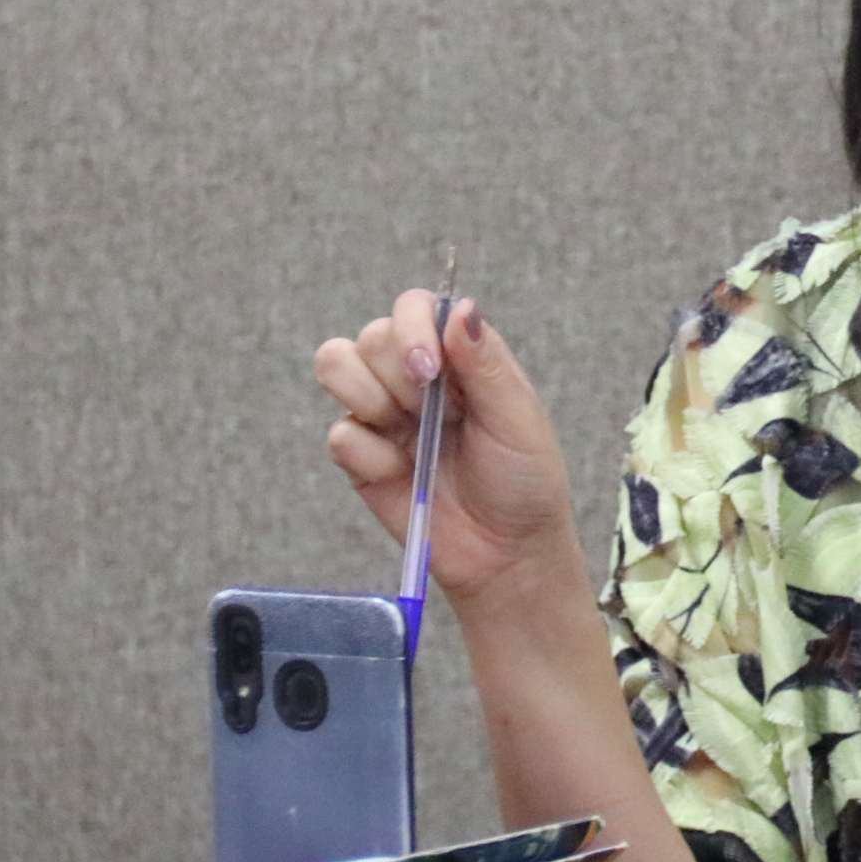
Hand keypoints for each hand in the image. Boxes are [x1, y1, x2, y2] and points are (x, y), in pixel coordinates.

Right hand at [311, 292, 579, 599]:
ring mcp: (385, 413)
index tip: (430, 369)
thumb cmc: (524, 481)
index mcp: (460, 358)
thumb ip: (485, 364)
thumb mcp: (517, 420)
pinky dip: (367, 454)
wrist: (505, 554)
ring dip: (369, 399)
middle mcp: (417, 377)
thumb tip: (459, 307)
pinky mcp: (362, 455)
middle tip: (435, 415)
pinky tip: (400, 473)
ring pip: (336, 365)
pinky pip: (337, 433)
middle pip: (371, 335)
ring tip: (408, 435)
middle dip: (398, 376)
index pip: (415, 307)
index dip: (411, 328)